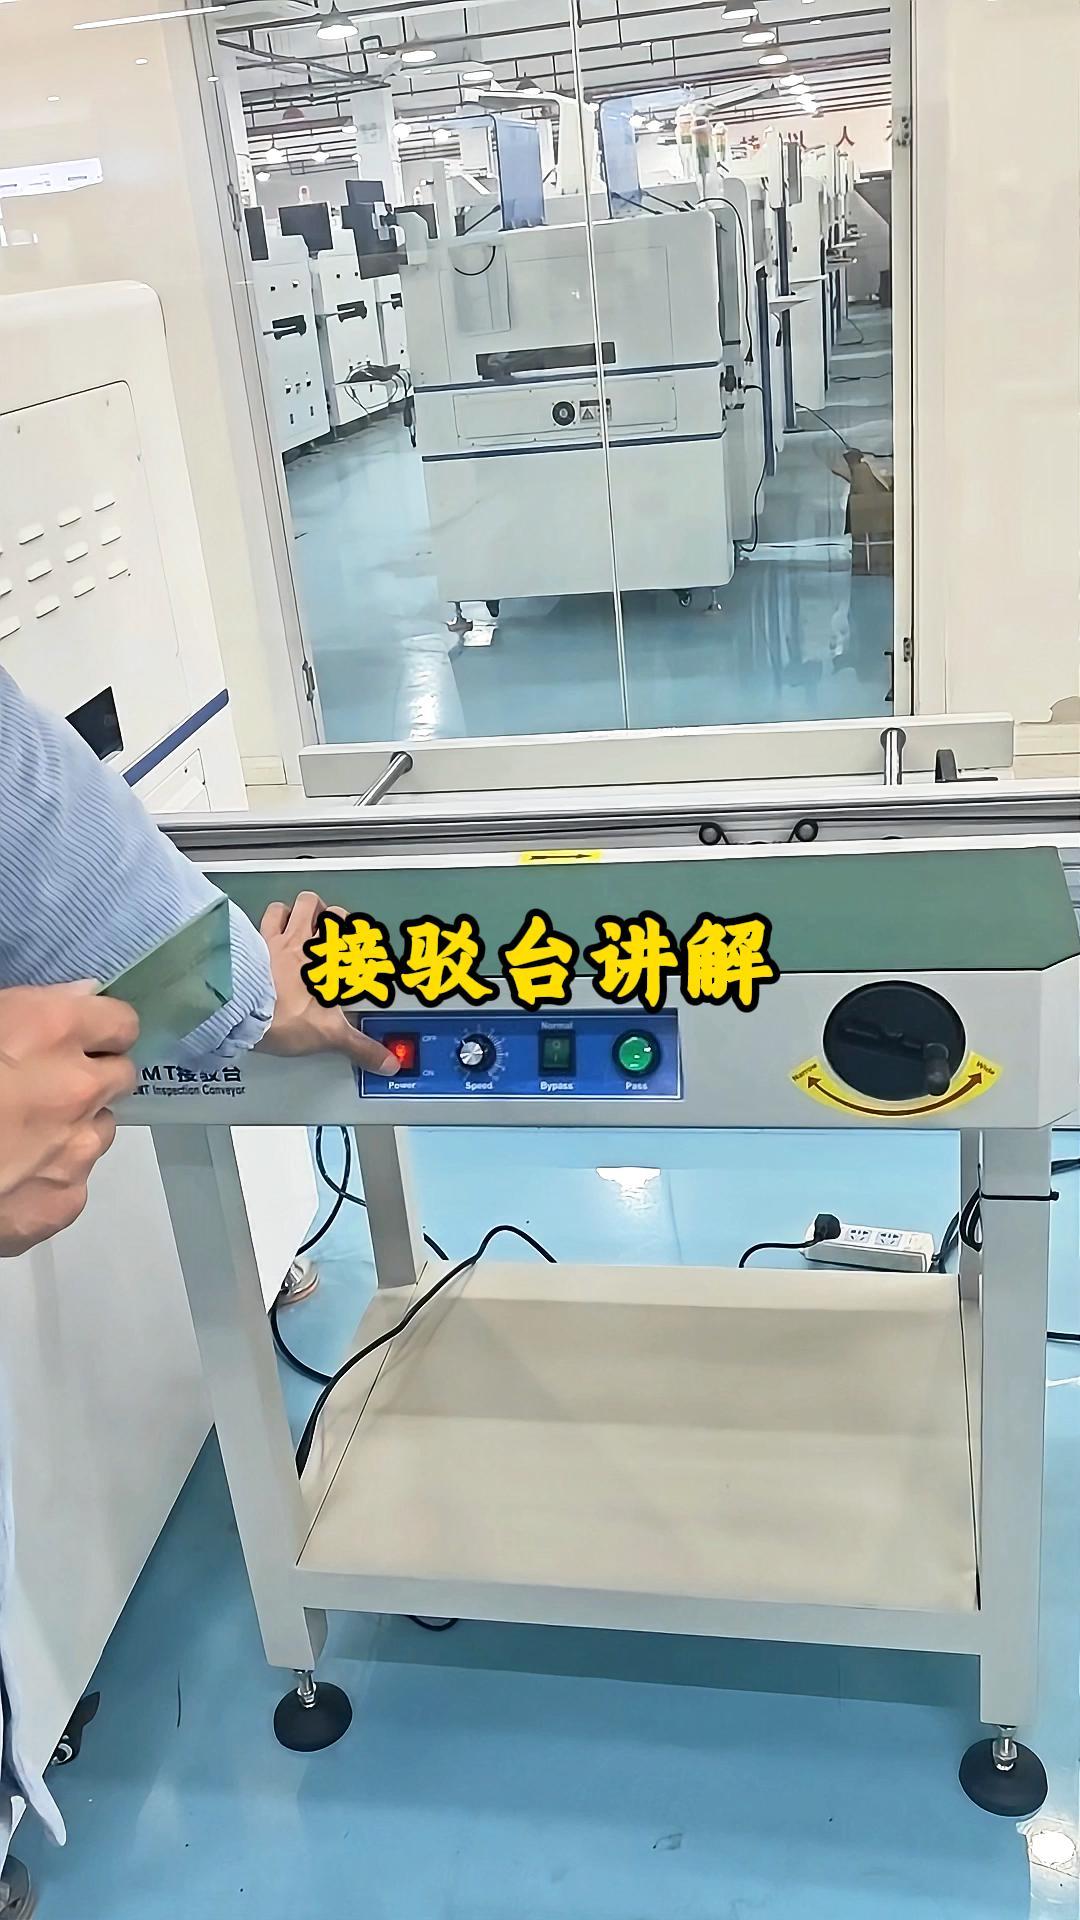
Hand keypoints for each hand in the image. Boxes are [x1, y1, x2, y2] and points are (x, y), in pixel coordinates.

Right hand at [0, 983, 138, 1256]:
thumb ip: (33, 1008)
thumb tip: (79, 997)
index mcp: (53, 1029)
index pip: (122, 1022)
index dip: (103, 1031)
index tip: (83, 1038)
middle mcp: (79, 1088)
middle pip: (121, 1077)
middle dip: (94, 1078)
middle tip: (51, 1087)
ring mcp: (77, 1150)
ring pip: (101, 1131)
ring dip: (75, 1128)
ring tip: (27, 1134)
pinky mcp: (65, 1203)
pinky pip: (75, 1184)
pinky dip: (52, 1179)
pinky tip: (16, 1177)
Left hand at [256, 895, 398, 1074]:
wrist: (241, 1011)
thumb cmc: (286, 1017)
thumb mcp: (329, 1035)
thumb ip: (360, 1047)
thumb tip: (388, 1062)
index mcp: (327, 959)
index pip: (351, 935)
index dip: (357, 940)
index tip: (359, 954)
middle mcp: (303, 942)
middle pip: (323, 910)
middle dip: (329, 917)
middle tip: (330, 934)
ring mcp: (276, 939)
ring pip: (290, 907)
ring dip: (297, 912)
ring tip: (299, 926)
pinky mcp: (252, 943)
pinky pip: (262, 920)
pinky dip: (268, 923)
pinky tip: (268, 934)